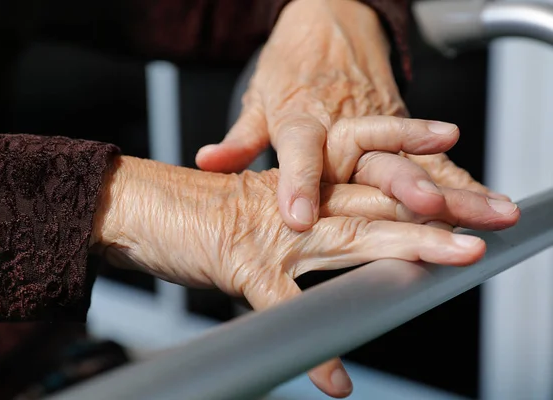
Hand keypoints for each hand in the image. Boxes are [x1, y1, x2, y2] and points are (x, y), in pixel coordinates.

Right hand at [91, 157, 518, 397]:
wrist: (144, 207)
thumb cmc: (197, 209)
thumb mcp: (258, 207)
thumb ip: (298, 220)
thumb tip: (336, 234)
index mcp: (301, 187)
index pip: (371, 177)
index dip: (419, 176)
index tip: (462, 186)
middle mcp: (297, 204)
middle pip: (379, 201)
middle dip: (436, 210)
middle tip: (487, 217)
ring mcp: (275, 234)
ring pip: (351, 237)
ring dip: (403, 248)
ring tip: (449, 258)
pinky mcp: (244, 265)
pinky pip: (285, 308)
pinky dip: (311, 344)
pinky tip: (336, 378)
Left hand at [195, 0, 506, 228]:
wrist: (330, 21)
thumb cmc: (292, 65)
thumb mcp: (260, 99)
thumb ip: (239, 140)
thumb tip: (207, 163)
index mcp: (303, 116)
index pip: (301, 152)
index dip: (300, 184)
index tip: (299, 219)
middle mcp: (344, 122)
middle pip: (374, 155)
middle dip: (400, 184)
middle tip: (422, 209)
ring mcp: (377, 122)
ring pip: (414, 156)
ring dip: (446, 184)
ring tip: (476, 211)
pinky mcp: (400, 124)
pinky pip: (432, 155)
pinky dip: (459, 176)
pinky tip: (484, 199)